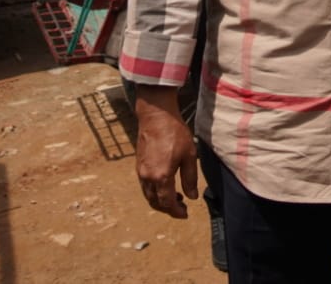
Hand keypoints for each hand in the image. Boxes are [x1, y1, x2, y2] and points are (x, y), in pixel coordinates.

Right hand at [132, 87, 197, 218]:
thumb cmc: (175, 133)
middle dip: (168, 209)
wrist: (156, 116)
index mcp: (161, 176)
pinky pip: (145, 186)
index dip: (176, 211)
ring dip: (160, 201)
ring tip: (176, 197)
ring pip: (148, 195)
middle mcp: (148, 177)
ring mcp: (141, 172)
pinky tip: (166, 185)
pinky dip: (154, 191)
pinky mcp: (138, 166)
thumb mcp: (189, 156)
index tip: (185, 214)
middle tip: (182, 208)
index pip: (167, 202)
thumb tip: (191, 197)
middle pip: (155, 202)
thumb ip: (190, 179)